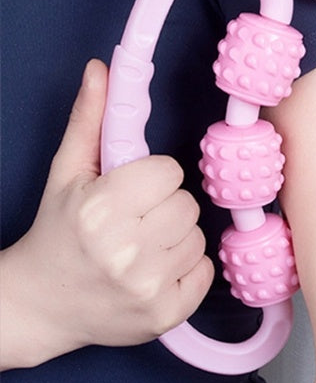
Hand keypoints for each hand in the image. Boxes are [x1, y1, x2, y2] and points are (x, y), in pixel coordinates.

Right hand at [0, 60, 213, 369]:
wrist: (41, 305)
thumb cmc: (58, 233)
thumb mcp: (67, 173)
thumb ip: (89, 120)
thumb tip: (103, 68)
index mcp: (100, 210)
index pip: (169, 172)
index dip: (152, 179)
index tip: (132, 193)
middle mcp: (125, 250)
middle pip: (187, 204)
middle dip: (165, 208)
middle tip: (135, 222)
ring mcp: (147, 287)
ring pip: (198, 236)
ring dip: (177, 239)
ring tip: (141, 248)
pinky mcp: (167, 315)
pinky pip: (206, 271)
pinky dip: (187, 270)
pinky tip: (154, 272)